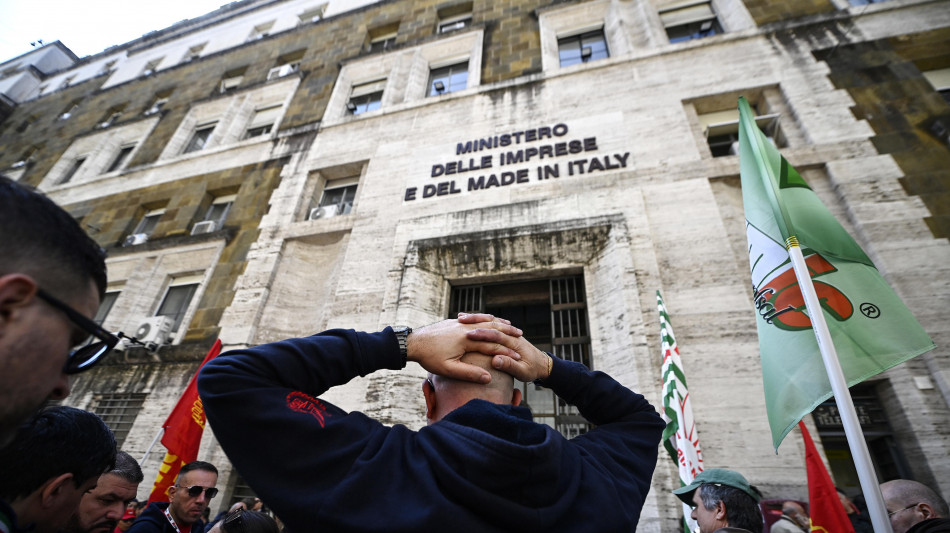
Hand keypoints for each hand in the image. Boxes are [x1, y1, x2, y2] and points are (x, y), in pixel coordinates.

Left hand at [407, 314, 522, 382]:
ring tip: (511, 326)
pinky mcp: (454, 322)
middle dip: (507, 333)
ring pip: (484, 320)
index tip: (518, 358)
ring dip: (499, 323)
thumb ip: (469, 373)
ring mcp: (459, 323)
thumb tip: (488, 377)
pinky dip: (486, 318)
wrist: (413, 343)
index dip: (505, 352)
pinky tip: (490, 319)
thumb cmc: (429, 358)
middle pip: (491, 328)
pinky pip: (475, 318)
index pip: (491, 345)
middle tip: (521, 336)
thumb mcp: (449, 370)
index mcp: (466, 339)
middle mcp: (465, 328)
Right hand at [462, 326, 551, 381]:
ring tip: (460, 318)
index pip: (497, 335)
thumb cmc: (533, 370)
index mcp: (515, 342)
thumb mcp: (524, 372)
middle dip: (476, 322)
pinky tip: (467, 321)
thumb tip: (496, 360)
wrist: (543, 365)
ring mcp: (507, 334)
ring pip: (490, 322)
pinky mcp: (504, 336)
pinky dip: (479, 322)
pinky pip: (490, 326)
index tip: (469, 334)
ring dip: (476, 319)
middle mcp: (510, 335)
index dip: (483, 334)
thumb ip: (510, 366)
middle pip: (491, 325)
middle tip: (459, 321)